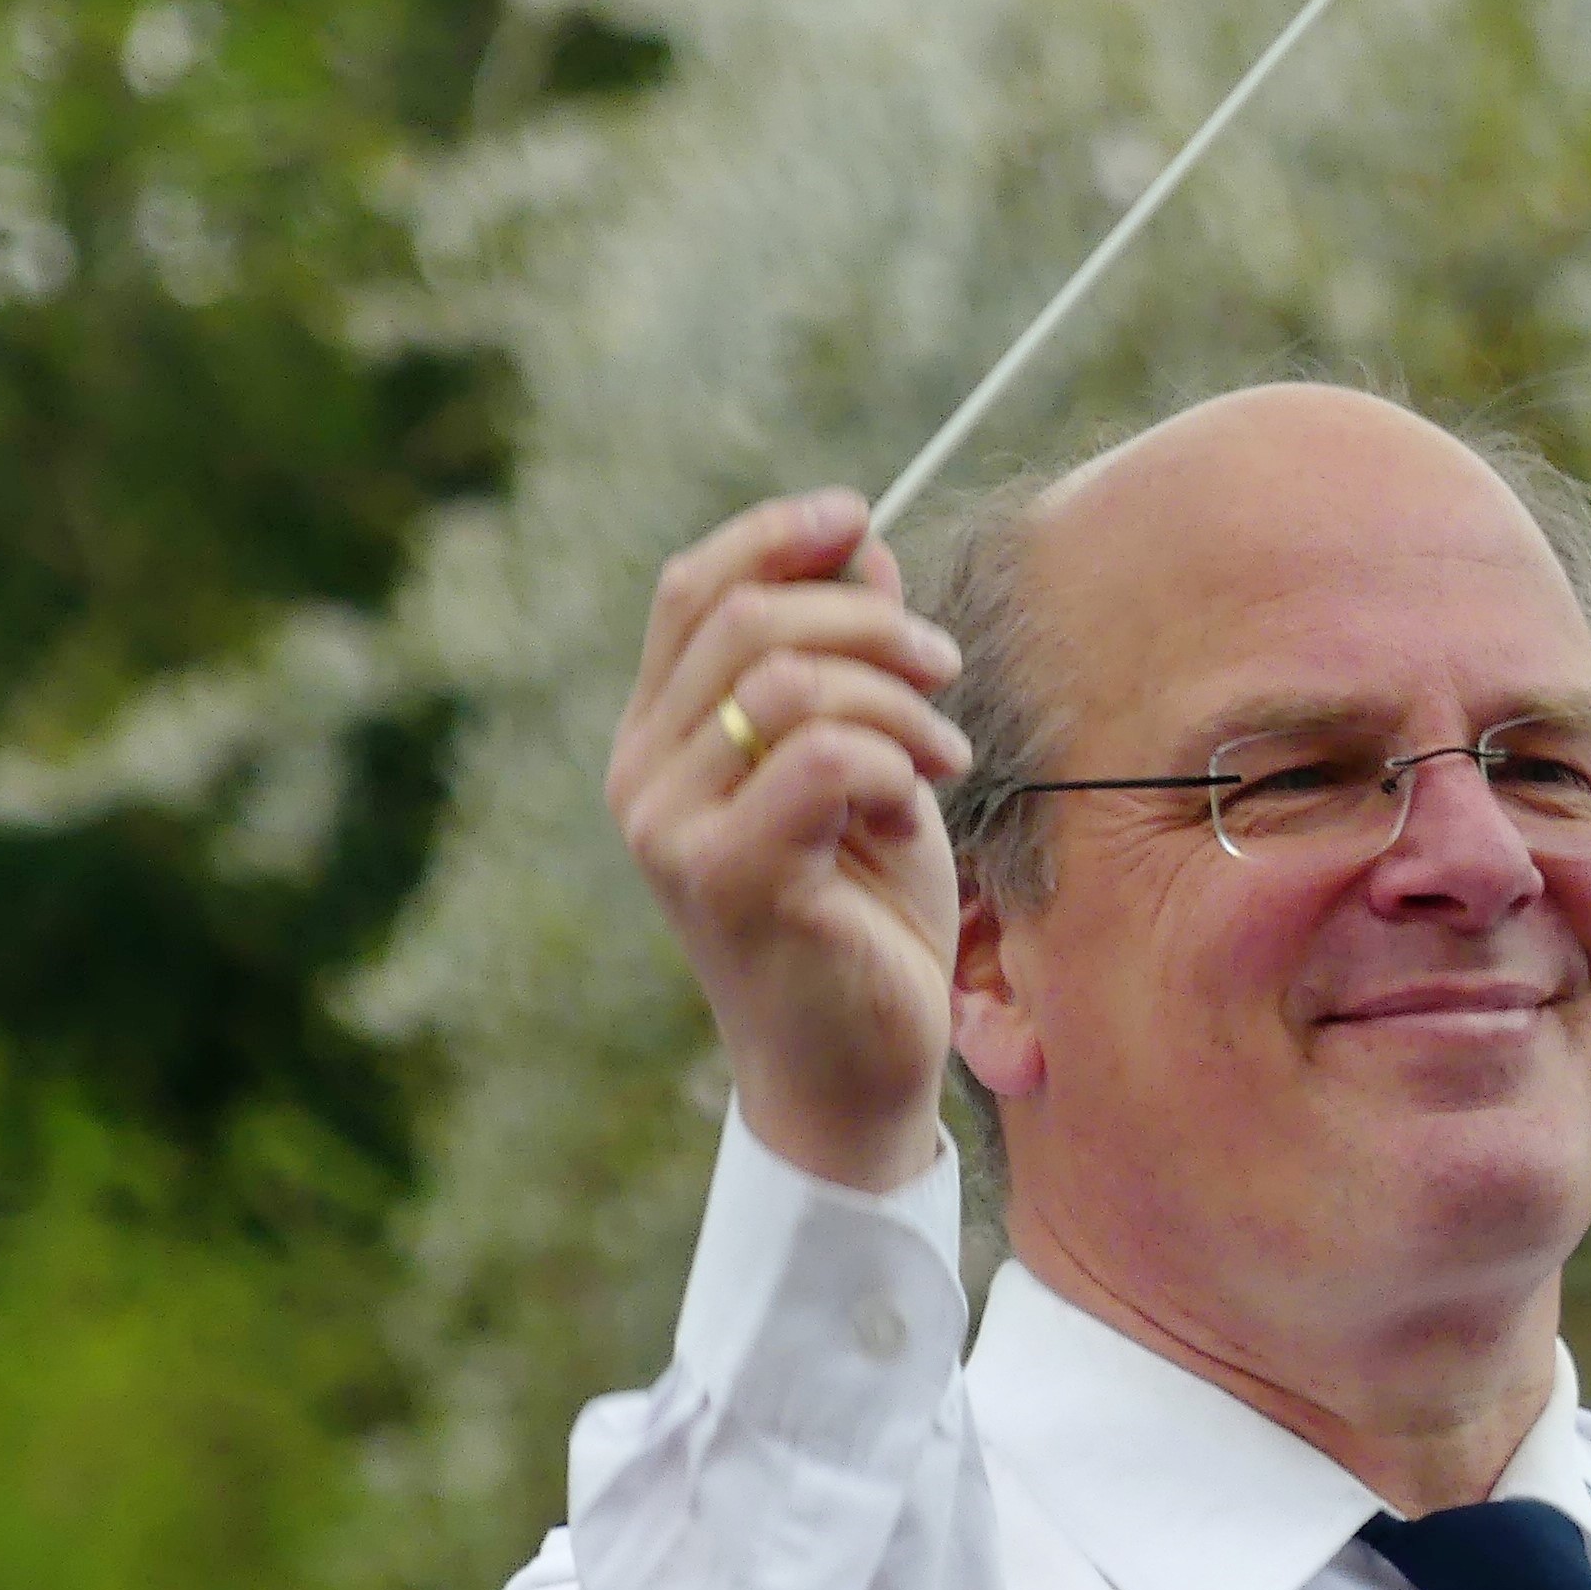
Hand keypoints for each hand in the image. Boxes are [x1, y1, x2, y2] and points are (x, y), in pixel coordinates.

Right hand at [608, 490, 970, 1192]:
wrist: (856, 1069)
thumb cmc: (865, 921)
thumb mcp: (872, 770)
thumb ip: (853, 667)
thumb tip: (860, 546)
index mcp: (664, 739)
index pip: (692, 592)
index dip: (774, 538)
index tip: (857, 520)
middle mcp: (645, 776)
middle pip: (745, 618)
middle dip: (869, 623)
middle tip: (945, 671)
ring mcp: (672, 827)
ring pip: (787, 681)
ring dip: (897, 702)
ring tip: (944, 760)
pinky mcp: (727, 877)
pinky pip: (825, 757)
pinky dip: (894, 766)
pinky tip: (915, 814)